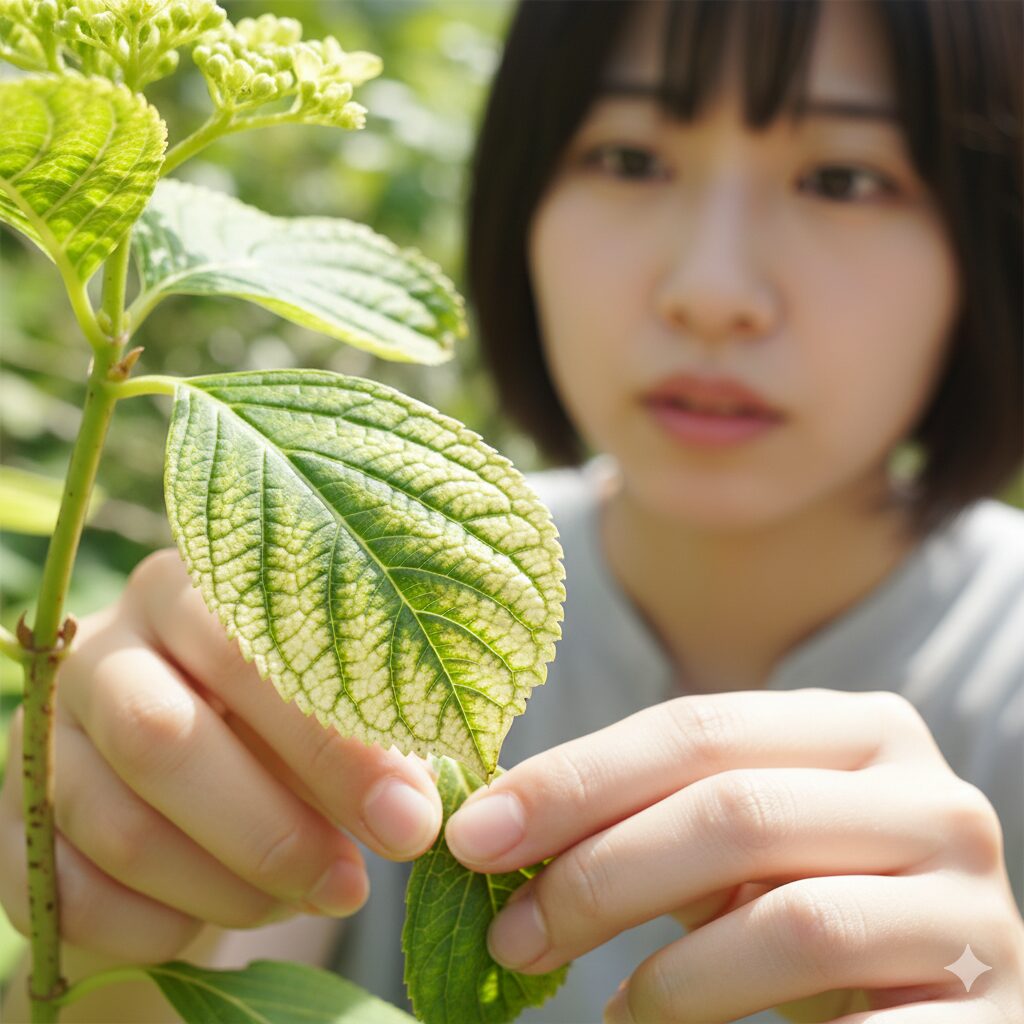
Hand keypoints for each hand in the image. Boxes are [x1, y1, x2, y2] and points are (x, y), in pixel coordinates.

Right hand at [0, 549, 442, 962]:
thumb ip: (368, 742)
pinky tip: (220, 920)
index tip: (407, 818)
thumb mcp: (328, 716)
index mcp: (190, 592)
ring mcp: (42, 734)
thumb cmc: (281, 734)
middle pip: (161, 736)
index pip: (249, 648)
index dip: (330, 744)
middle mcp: (103, 649)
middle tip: (352, 884)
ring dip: (227, 886)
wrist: (188, 788)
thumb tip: (411, 811)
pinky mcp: (10, 823)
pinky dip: (160, 927)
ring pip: (119, 825)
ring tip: (306, 897)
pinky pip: (72, 894)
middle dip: (271, 829)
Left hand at [445, 689, 1023, 1021]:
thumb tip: (492, 825)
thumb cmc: (805, 904)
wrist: (941, 1005)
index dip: (574, 779)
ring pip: (793, 920)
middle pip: (735, 812)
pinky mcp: (996, 1018)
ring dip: (669, 976)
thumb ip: (643, 814)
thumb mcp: (732, 841)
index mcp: (860, 729)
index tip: (471, 835)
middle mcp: (932, 798)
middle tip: (510, 934)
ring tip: (610, 1012)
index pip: (696, 729)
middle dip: (599, 875)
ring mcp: (975, 907)